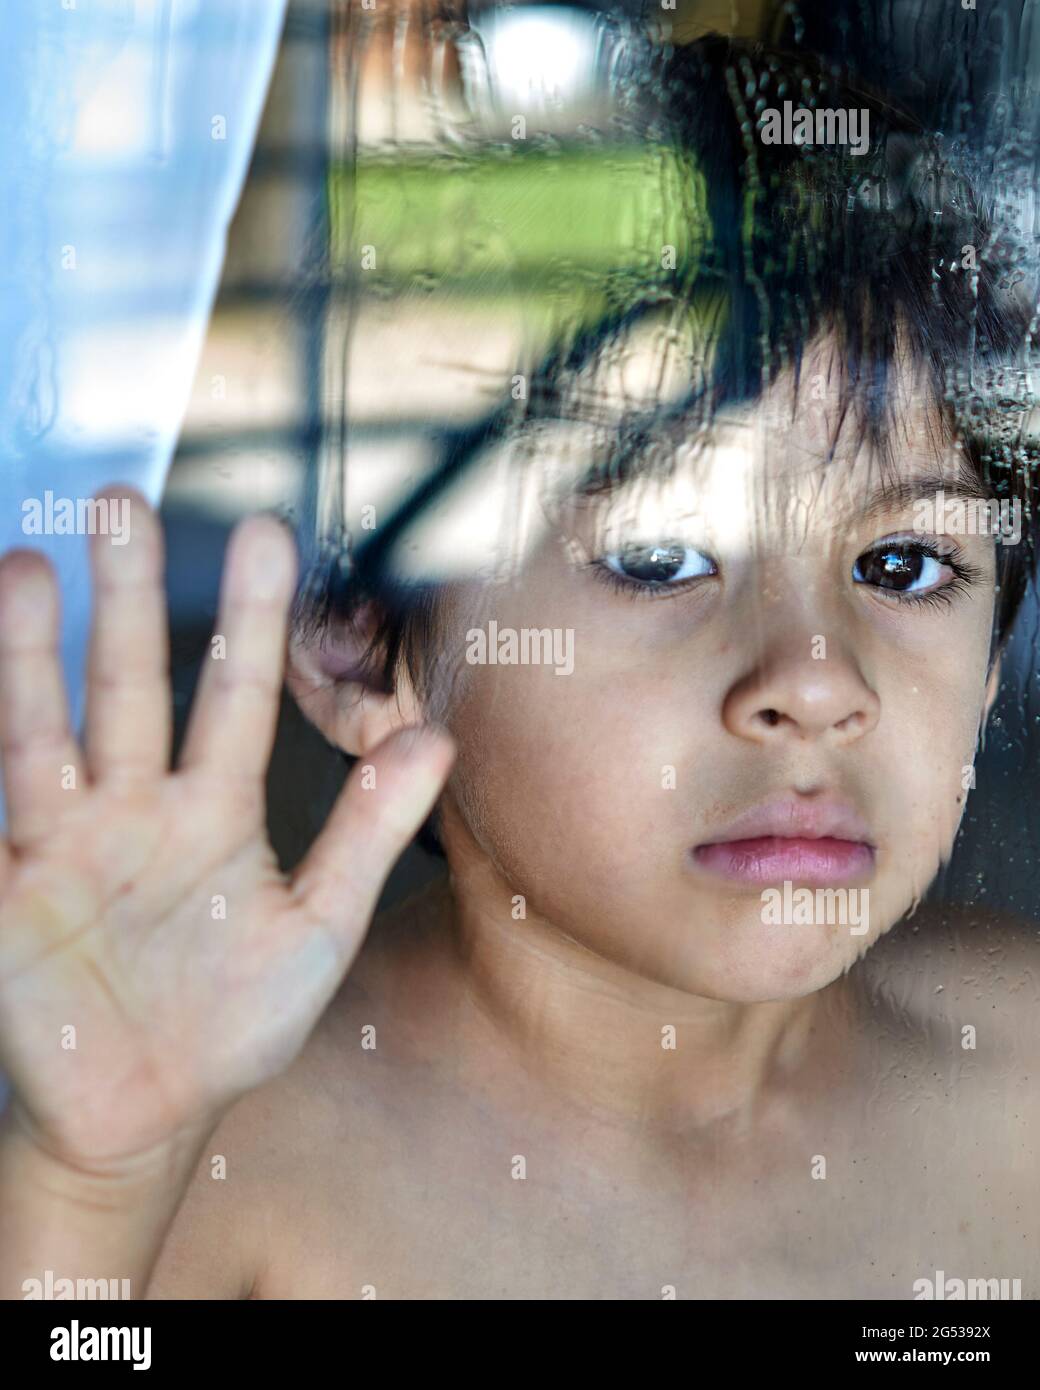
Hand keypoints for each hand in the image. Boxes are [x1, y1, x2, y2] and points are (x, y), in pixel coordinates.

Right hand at [0, 487, 453, 1169]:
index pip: (235, 692)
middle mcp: (138, 806)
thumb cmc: (231, 1024)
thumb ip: (368, 833)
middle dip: (129, 596)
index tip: (269, 532)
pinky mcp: (10, 883)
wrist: (140, 1117)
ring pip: (48, 725)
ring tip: (26, 565)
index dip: (252, 616)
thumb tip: (437, 741)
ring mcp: (66, 840)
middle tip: (125, 501)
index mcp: (216, 810)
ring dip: (33, 650)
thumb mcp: (315, 929)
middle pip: (132, 682)